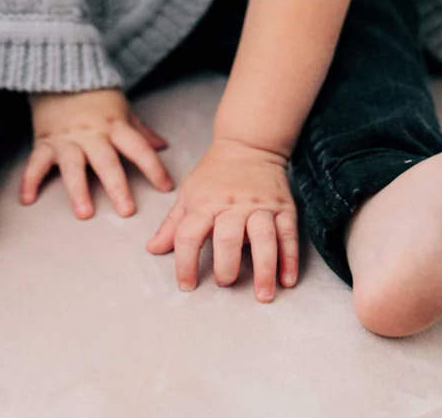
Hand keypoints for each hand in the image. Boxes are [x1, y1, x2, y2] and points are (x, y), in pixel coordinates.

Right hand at [22, 87, 174, 218]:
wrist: (60, 72)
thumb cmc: (94, 94)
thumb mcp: (122, 108)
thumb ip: (140, 130)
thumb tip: (162, 145)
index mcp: (114, 125)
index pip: (138, 147)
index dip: (154, 167)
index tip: (165, 187)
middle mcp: (92, 134)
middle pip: (106, 161)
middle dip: (117, 186)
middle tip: (126, 210)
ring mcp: (67, 139)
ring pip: (73, 166)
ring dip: (78, 190)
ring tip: (84, 212)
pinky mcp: (45, 141)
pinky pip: (36, 163)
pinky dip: (29, 181)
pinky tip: (27, 199)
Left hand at [146, 137, 299, 301]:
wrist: (247, 146)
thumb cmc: (214, 176)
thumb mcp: (189, 194)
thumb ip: (173, 224)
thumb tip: (152, 249)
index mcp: (205, 203)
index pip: (189, 235)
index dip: (185, 263)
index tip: (187, 286)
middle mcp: (233, 205)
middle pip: (228, 237)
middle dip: (226, 266)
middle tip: (225, 284)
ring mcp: (260, 206)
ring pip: (263, 237)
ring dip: (264, 268)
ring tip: (263, 295)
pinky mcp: (283, 207)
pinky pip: (288, 234)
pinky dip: (289, 258)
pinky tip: (287, 280)